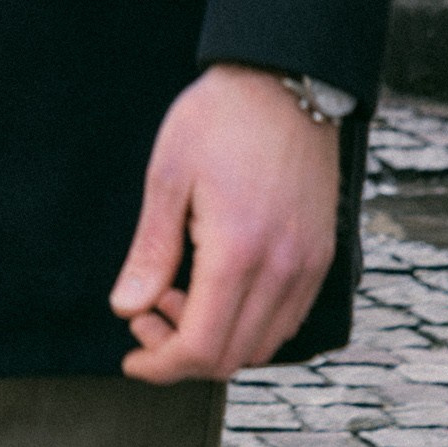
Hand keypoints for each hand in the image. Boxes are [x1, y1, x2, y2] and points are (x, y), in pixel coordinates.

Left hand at [112, 65, 340, 382]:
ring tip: (179, 293)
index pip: (202, 347)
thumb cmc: (219, 118)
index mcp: (238, 251)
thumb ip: (151, 250)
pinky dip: (250, 324)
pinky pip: (287, 319)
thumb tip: (126, 308)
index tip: (131, 357)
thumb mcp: (168, 174)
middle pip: (232, 356)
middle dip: (181, 353)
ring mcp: (308, 266)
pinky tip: (218, 287)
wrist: (284, 81)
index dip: (161, 365)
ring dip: (217, 339)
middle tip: (147, 314)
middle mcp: (282, 270)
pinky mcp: (321, 256)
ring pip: (262, 345)